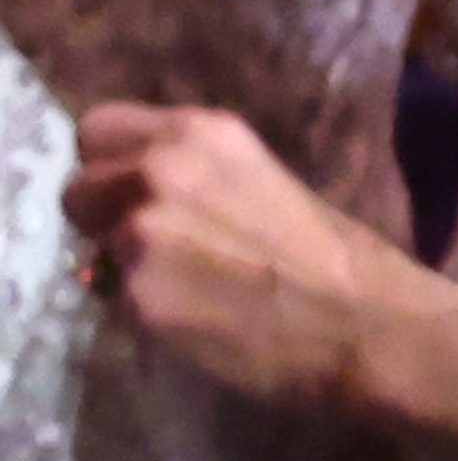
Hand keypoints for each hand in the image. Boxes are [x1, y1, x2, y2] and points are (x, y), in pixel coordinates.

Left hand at [63, 103, 442, 413]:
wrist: (376, 330)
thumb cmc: (347, 263)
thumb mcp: (268, 186)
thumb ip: (199, 182)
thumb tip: (144, 206)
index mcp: (199, 134)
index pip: (97, 130)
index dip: (109, 166)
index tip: (133, 194)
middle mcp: (158, 171)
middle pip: (78, 190)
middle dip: (106, 220)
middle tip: (156, 251)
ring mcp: (142, 234)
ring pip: (95, 251)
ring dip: (126, 269)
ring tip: (188, 293)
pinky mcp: (140, 296)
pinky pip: (119, 303)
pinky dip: (149, 315)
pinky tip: (199, 325)